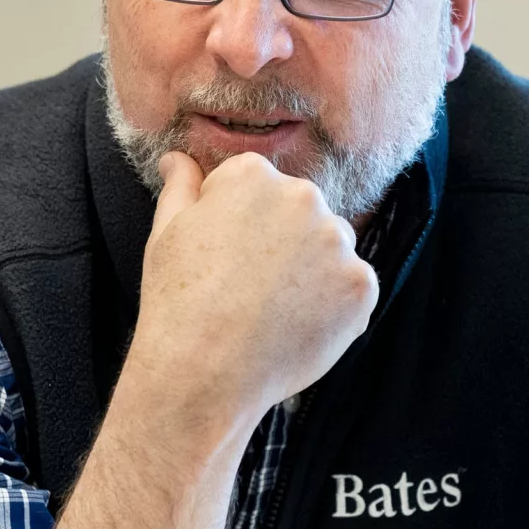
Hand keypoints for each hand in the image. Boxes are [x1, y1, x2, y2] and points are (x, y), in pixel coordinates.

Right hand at [128, 151, 376, 430]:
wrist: (205, 370)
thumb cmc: (177, 300)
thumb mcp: (165, 232)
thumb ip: (181, 187)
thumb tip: (177, 158)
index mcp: (252, 176)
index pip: (257, 187)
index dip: (237, 225)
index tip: (223, 257)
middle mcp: (303, 197)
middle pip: (301, 214)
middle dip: (283, 243)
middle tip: (249, 288)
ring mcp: (338, 242)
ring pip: (331, 251)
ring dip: (313, 273)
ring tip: (274, 311)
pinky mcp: (362, 286)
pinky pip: (352, 290)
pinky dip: (333, 308)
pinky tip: (297, 327)